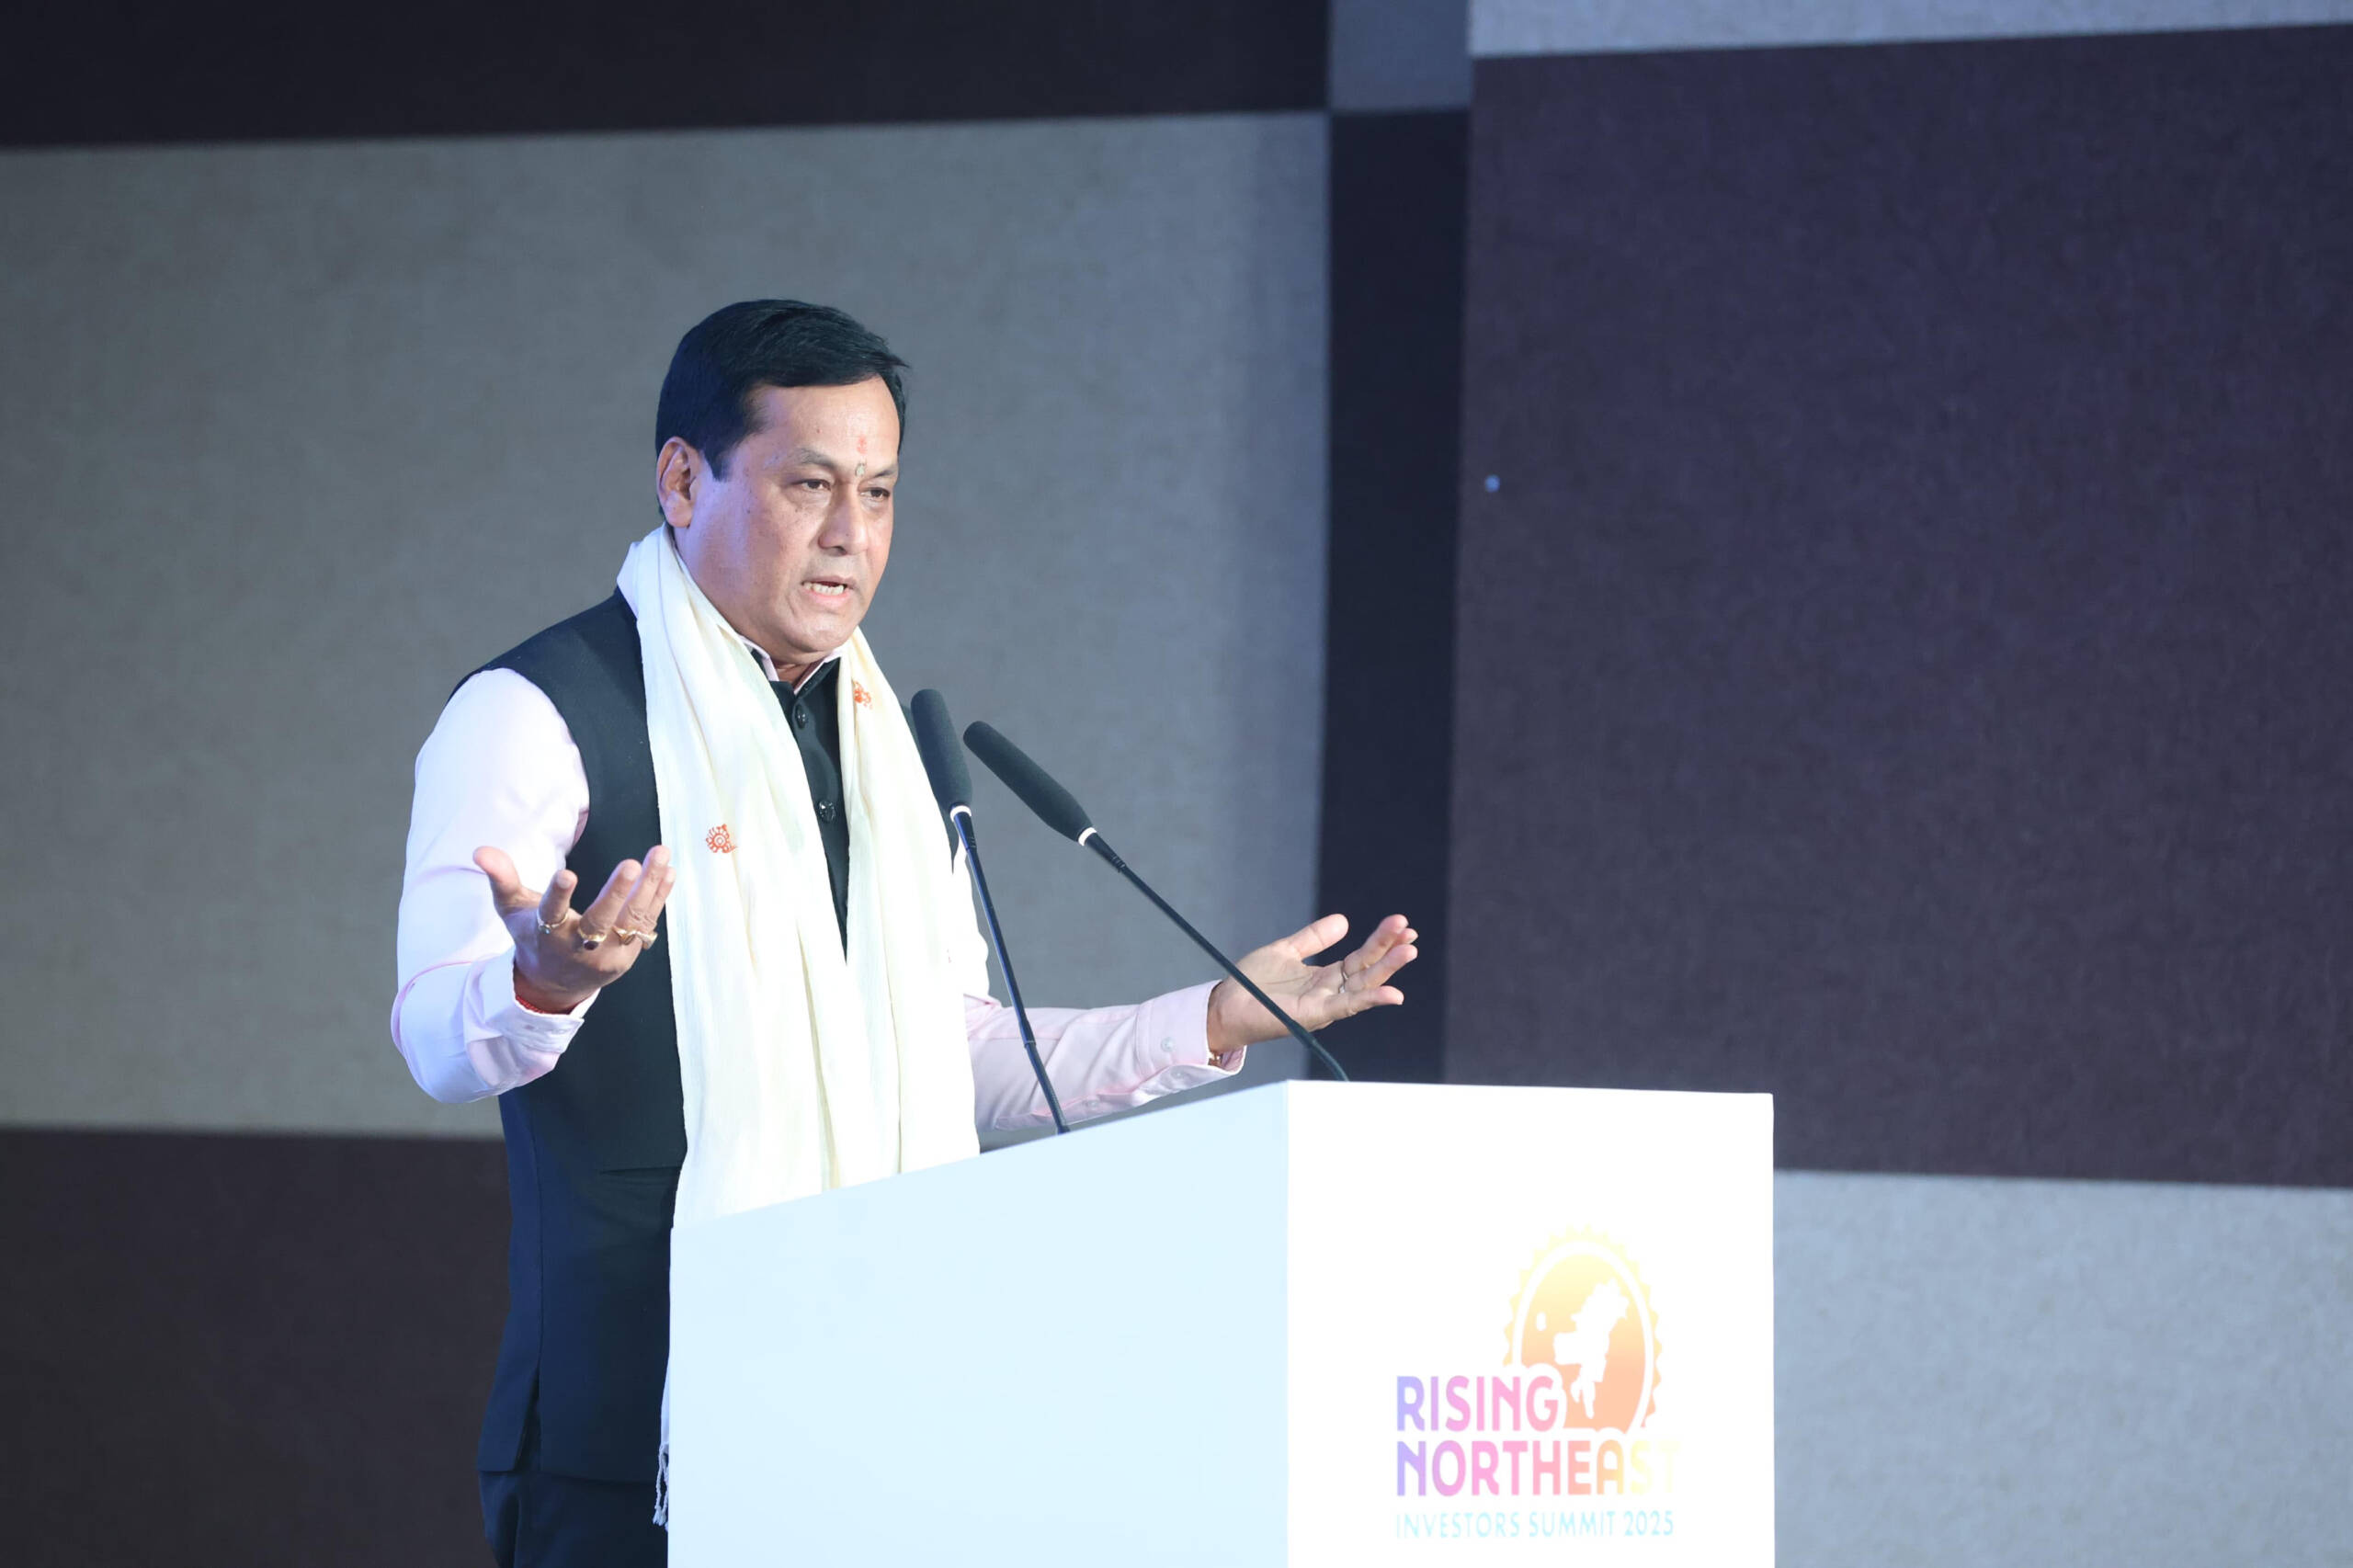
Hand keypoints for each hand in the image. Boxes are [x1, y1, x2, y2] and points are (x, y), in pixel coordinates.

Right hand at [474, 843, 675, 1013]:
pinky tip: (668, 870)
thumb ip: (501, 879)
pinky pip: (646, 923)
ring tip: (660, 853)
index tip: (566, 874)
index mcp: (547, 934)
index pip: (551, 914)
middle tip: (630, 864)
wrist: (555, 983)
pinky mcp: (627, 954)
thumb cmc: (533, 936)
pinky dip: (658, 897)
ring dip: (648, 887)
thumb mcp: (512, 910)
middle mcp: (578, 948)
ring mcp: (607, 954)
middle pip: (600, 921)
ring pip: (630, 920)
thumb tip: (481, 850)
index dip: (558, 895)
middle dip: (616, 893)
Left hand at [1205, 913, 1417, 1059]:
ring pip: (1364, 986)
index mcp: (1325, 977)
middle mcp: (1329, 992)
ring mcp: (1324, 1004)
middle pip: (1368, 969)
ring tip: (1409, 951)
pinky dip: (1370, 1000)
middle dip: (1390, 951)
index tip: (1402, 923)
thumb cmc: (1251, 983)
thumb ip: (1314, 938)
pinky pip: (1347, 1007)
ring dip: (1387, 970)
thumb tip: (1344, 920)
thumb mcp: (1286, 950)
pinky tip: (1392, 992)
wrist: (1225, 1005)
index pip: (1362, 957)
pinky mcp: (1313, 1015)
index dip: (1381, 941)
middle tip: (1410, 932)